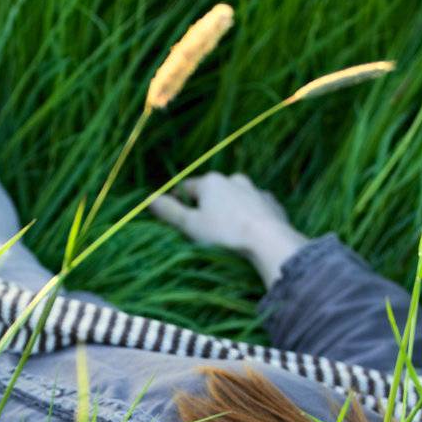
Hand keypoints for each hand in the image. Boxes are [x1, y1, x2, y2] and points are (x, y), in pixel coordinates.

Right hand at [149, 172, 311, 287]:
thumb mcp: (190, 225)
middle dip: (207, 205)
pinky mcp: (272, 204)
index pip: (186, 188)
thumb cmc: (224, 234)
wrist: (269, 241)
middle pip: (213, 191)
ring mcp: (255, 190)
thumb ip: (170, 211)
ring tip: (228, 232)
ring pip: (236, 198)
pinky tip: (249, 232)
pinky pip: (256, 207)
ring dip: (230, 209)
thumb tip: (149, 199)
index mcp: (210, 181)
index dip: (178, 202)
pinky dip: (250, 216)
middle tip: (204, 229)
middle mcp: (233, 179)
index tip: (177, 217)